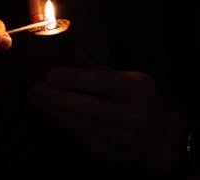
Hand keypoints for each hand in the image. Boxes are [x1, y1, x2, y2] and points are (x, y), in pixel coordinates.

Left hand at [28, 66, 187, 173]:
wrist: (164, 139)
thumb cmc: (142, 101)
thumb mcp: (128, 78)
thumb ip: (95, 68)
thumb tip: (68, 47)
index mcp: (136, 90)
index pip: (101, 83)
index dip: (72, 79)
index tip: (48, 73)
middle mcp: (131, 115)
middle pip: (86, 107)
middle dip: (54, 97)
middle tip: (34, 86)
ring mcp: (119, 137)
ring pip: (78, 124)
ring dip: (52, 110)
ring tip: (35, 97)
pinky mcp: (107, 152)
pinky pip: (78, 135)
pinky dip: (61, 122)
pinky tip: (49, 111)